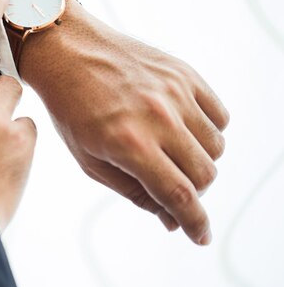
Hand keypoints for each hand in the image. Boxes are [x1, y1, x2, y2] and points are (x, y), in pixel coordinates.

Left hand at [19, 0, 228, 244]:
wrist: (66, 51)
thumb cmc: (70, 108)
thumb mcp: (89, 159)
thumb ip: (132, 191)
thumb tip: (168, 217)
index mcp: (129, 144)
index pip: (179, 195)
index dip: (194, 223)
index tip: (199, 235)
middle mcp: (158, 117)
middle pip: (203, 175)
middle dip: (192, 192)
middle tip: (171, 186)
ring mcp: (175, 92)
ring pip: (216, 147)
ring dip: (200, 162)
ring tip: (172, 154)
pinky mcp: (183, 74)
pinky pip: (219, 116)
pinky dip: (208, 131)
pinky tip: (183, 130)